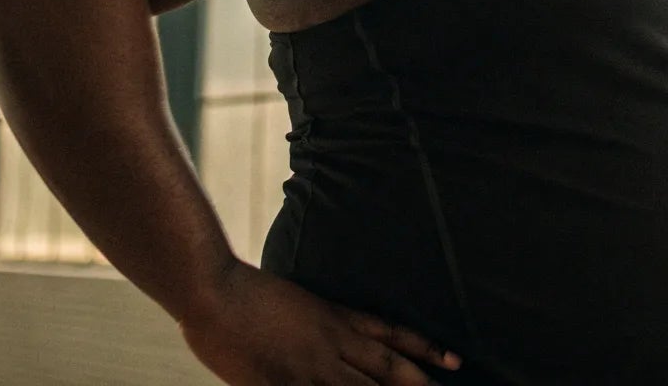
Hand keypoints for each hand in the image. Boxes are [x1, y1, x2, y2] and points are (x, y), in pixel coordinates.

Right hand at [179, 259, 462, 384]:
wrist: (214, 292)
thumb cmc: (247, 293)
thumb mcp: (298, 302)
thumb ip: (321, 321)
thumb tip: (341, 334)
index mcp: (335, 319)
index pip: (391, 335)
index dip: (425, 348)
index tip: (453, 361)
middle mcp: (331, 344)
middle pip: (387, 369)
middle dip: (418, 384)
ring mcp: (309, 368)